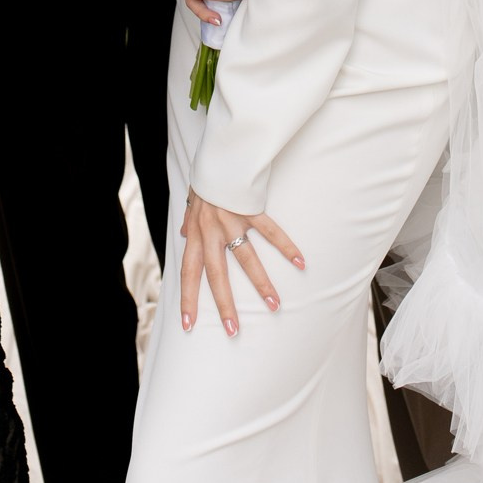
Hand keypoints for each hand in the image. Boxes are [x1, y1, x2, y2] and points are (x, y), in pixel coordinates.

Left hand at [179, 191, 303, 333]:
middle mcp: (212, 231)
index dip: (187, 298)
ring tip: (274, 306)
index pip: (188, 272)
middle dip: (224, 305)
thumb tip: (183, 232)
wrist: (219, 151)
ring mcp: (232, 222)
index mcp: (197, 233)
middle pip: (216, 275)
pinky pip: (270, 231)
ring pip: (246, 259)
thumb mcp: (191, 200)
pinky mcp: (251, 210)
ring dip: (261, 284)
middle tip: (233, 331)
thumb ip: (188, 220)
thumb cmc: (206, 177)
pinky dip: (285, 246)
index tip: (188, 325)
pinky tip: (300, 262)